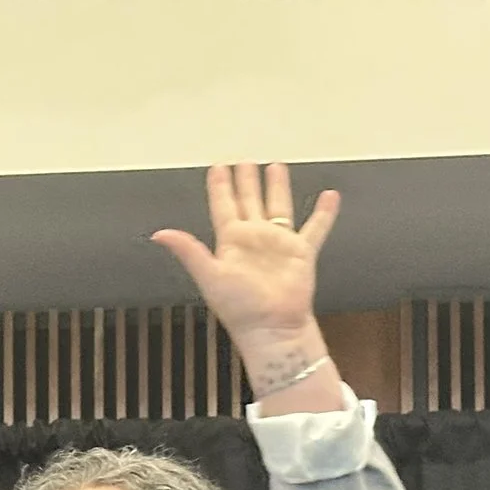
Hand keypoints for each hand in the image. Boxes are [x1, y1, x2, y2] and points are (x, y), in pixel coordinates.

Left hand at [151, 163, 342, 402]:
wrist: (272, 328)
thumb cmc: (239, 306)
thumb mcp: (209, 275)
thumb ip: (188, 251)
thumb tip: (158, 234)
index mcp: (231, 242)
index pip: (223, 206)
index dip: (220, 187)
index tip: (218, 167)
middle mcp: (254, 238)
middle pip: (249, 201)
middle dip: (246, 180)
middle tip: (244, 160)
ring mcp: (279, 244)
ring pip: (278, 207)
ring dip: (277, 187)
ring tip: (276, 166)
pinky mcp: (302, 252)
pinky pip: (316, 228)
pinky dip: (325, 213)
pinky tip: (330, 195)